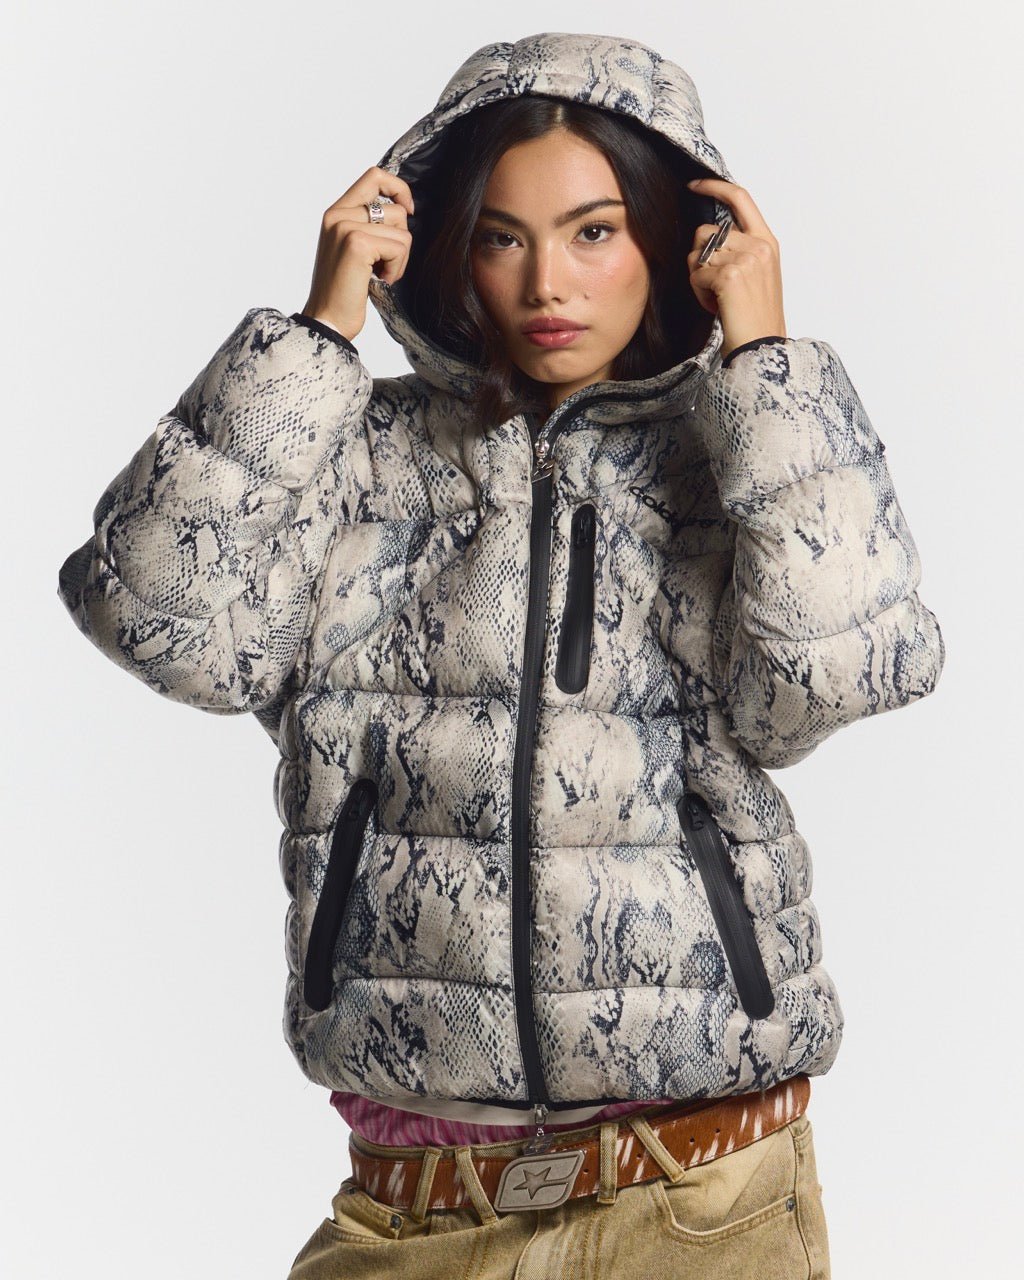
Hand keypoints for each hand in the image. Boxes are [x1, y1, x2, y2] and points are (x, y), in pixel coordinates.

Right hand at [300, 166, 414, 343]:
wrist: (327, 321)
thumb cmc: (344, 291)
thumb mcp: (352, 249)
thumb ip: (368, 225)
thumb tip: (403, 209)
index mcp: (335, 213)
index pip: (374, 175)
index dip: (398, 188)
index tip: (408, 211)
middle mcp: (337, 215)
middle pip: (396, 209)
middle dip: (401, 240)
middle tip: (384, 264)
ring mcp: (345, 227)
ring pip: (402, 230)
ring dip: (399, 259)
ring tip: (378, 274)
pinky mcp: (357, 244)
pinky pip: (399, 248)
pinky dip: (396, 269)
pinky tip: (379, 281)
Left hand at [685, 177, 786, 362]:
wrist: (764, 348)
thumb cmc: (756, 319)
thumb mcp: (756, 277)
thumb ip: (738, 251)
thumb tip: (706, 239)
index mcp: (767, 242)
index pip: (740, 198)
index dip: (714, 187)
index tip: (694, 185)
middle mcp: (759, 246)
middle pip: (706, 231)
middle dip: (699, 259)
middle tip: (713, 286)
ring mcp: (746, 259)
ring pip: (697, 254)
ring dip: (699, 278)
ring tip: (717, 298)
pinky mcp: (730, 275)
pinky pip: (696, 275)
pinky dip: (699, 293)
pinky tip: (716, 307)